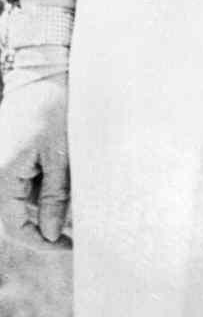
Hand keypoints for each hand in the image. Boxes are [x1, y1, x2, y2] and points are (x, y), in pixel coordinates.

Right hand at [0, 75, 71, 248]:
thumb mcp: (60, 154)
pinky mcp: (11, 155)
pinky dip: (47, 183)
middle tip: (81, 227)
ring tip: (80, 190)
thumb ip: (54, 196)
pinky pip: (26, 181)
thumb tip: (49, 234)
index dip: (42, 242)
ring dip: (51, 202)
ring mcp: (2, 164)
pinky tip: (69, 174)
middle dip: (49, 222)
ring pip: (25, 199)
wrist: (41, 71)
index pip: (16, 228)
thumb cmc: (52, 108)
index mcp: (2, 177)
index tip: (71, 245)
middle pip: (19, 216)